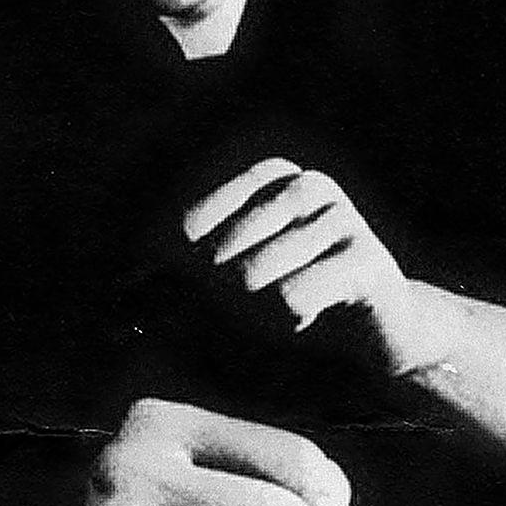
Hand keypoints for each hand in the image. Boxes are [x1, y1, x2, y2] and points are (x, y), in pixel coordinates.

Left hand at [181, 157, 441, 372]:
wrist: (382, 328)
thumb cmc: (299, 296)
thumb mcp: (238, 276)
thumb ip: (186, 273)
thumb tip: (122, 289)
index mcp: (270, 177)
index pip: (189, 223)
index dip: (179, 269)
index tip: (200, 295)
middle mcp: (306, 185)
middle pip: (218, 254)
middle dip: (223, 298)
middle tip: (255, 309)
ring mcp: (340, 217)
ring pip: (252, 279)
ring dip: (259, 315)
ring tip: (288, 310)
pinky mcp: (364, 259)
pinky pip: (291, 300)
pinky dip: (292, 323)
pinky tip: (316, 316)